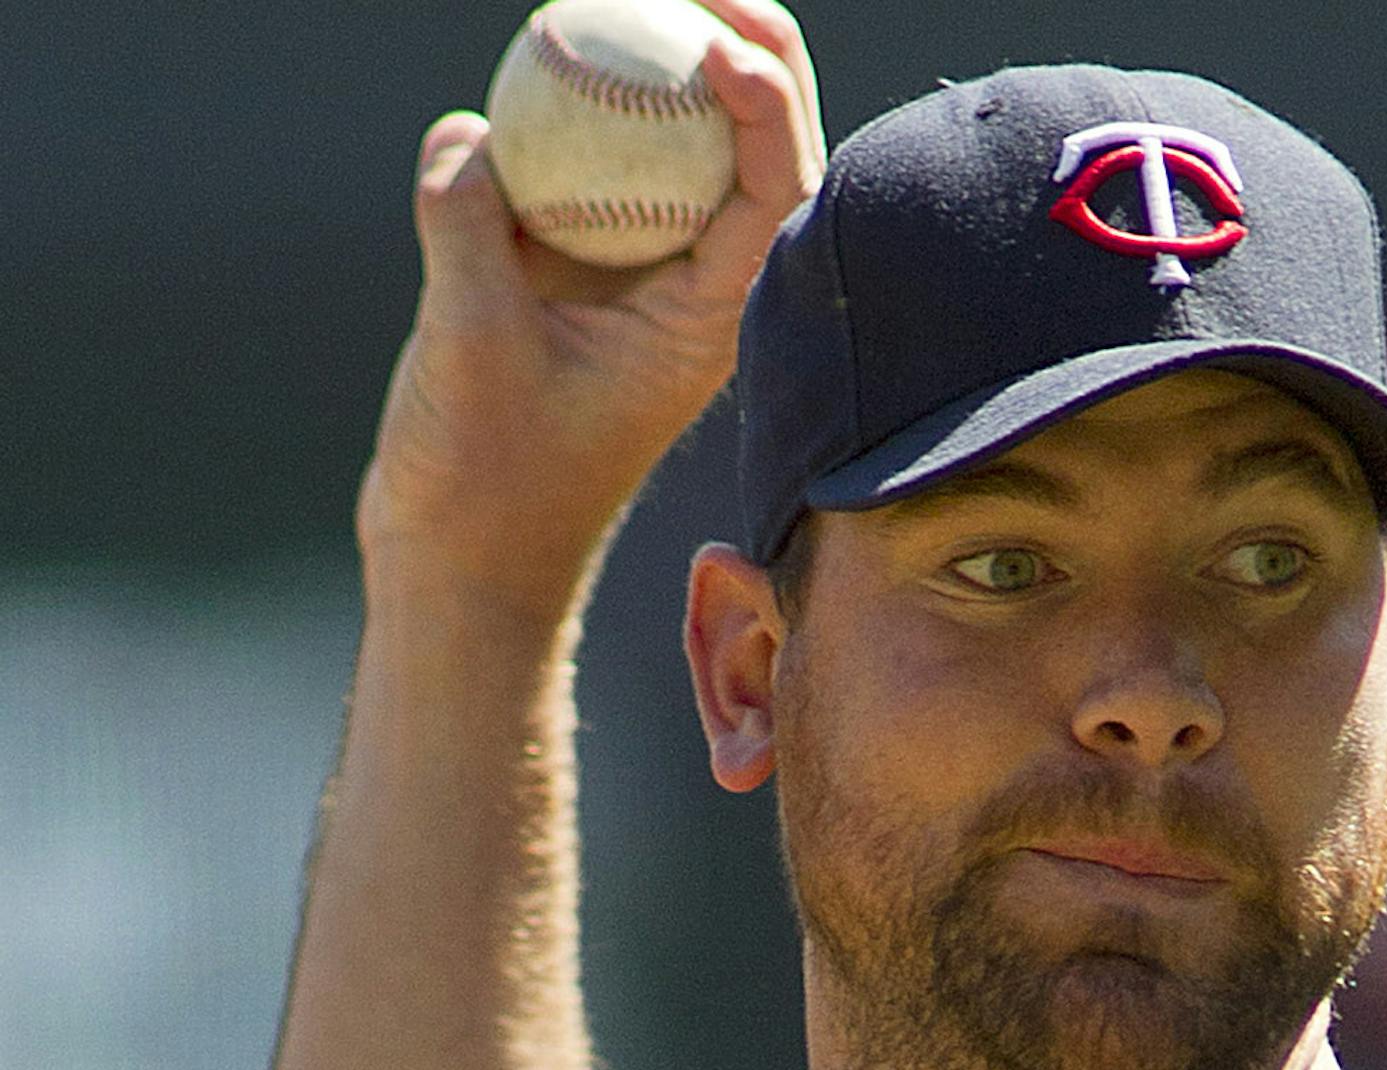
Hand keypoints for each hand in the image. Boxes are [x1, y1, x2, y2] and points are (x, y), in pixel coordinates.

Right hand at [359, 0, 824, 615]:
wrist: (461, 555)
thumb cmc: (486, 482)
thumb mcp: (471, 350)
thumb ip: (471, 237)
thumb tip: (469, 134)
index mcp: (710, 320)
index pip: (776, 197)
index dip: (769, 109)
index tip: (720, 49)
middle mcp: (693, 291)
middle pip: (752, 152)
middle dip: (746, 53)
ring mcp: (639, 280)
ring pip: (680, 152)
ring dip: (667, 69)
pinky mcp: (578, 274)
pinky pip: (595, 170)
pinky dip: (580, 112)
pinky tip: (547, 52)